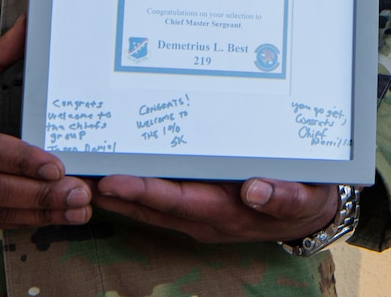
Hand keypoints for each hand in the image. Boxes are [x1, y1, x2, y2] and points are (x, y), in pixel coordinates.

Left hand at [90, 174, 340, 243]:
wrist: (312, 212)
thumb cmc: (306, 199)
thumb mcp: (304, 197)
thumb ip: (282, 195)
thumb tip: (254, 189)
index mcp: (226, 213)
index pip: (177, 201)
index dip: (144, 192)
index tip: (113, 181)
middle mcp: (205, 217)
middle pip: (153, 205)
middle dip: (115, 193)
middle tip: (78, 176)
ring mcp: (200, 213)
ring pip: (151, 204)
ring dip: (119, 193)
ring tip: (84, 174)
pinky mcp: (200, 205)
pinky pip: (162, 199)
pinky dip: (137, 189)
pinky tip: (117, 174)